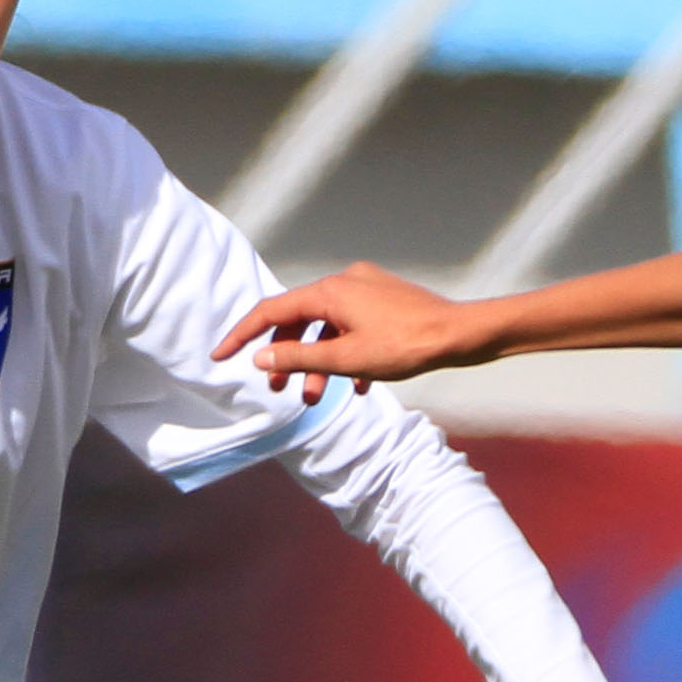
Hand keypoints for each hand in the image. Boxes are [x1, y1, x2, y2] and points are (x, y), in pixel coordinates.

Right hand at [213, 263, 479, 400]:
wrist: (461, 335)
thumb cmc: (407, 345)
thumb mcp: (345, 358)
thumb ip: (299, 358)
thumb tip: (262, 357)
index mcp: (329, 292)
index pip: (272, 311)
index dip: (243, 334)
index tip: (221, 355)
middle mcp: (345, 283)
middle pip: (300, 320)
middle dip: (287, 356)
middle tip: (278, 388)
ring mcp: (368, 291)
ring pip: (328, 328)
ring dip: (318, 362)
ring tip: (315, 398)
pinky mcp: (387, 303)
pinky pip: (355, 328)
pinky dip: (348, 354)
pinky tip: (359, 387)